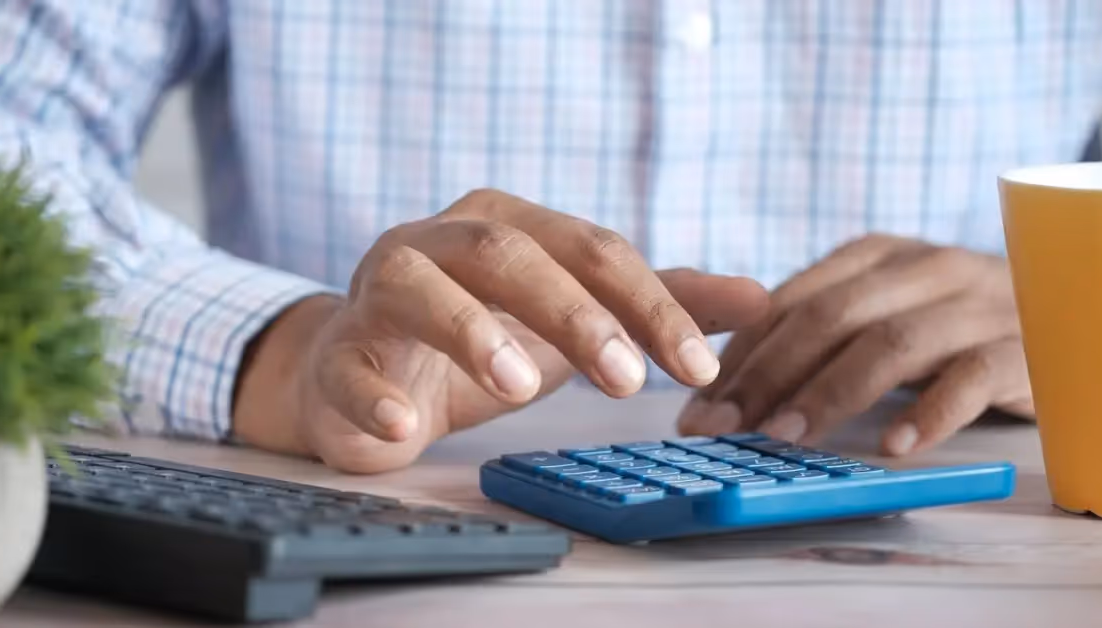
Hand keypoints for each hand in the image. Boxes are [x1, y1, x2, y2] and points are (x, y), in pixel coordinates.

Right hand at [234, 189, 768, 472]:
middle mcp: (441, 242)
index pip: (590, 248)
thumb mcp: (574, 317)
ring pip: (419, 287)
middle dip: (572, 312)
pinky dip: (375, 396)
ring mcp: (380, 291)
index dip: (648, 303)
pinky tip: (406, 427)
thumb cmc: (481, 335)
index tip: (698, 365)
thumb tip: (762, 298)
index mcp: (508, 225)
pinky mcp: (339, 352)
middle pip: (508, 252)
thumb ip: (658, 304)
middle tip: (626, 380)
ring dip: (470, 331)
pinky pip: (348, 365)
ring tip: (520, 385)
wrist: (369, 370)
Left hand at [677, 234, 1033, 455]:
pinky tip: (894, 448)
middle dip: (765, 374)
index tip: (698, 405)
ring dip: (830, 393)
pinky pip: (971, 377)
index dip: (739, 354)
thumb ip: (816, 331)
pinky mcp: (1021, 347)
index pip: (790, 300)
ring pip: (891, 342)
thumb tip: (723, 379)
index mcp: (875, 255)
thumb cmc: (948, 324)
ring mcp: (975, 304)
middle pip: (830, 317)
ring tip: (785, 437)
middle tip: (723, 427)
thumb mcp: (880, 311)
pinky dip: (930, 412)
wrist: (1066, 312)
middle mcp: (922, 268)